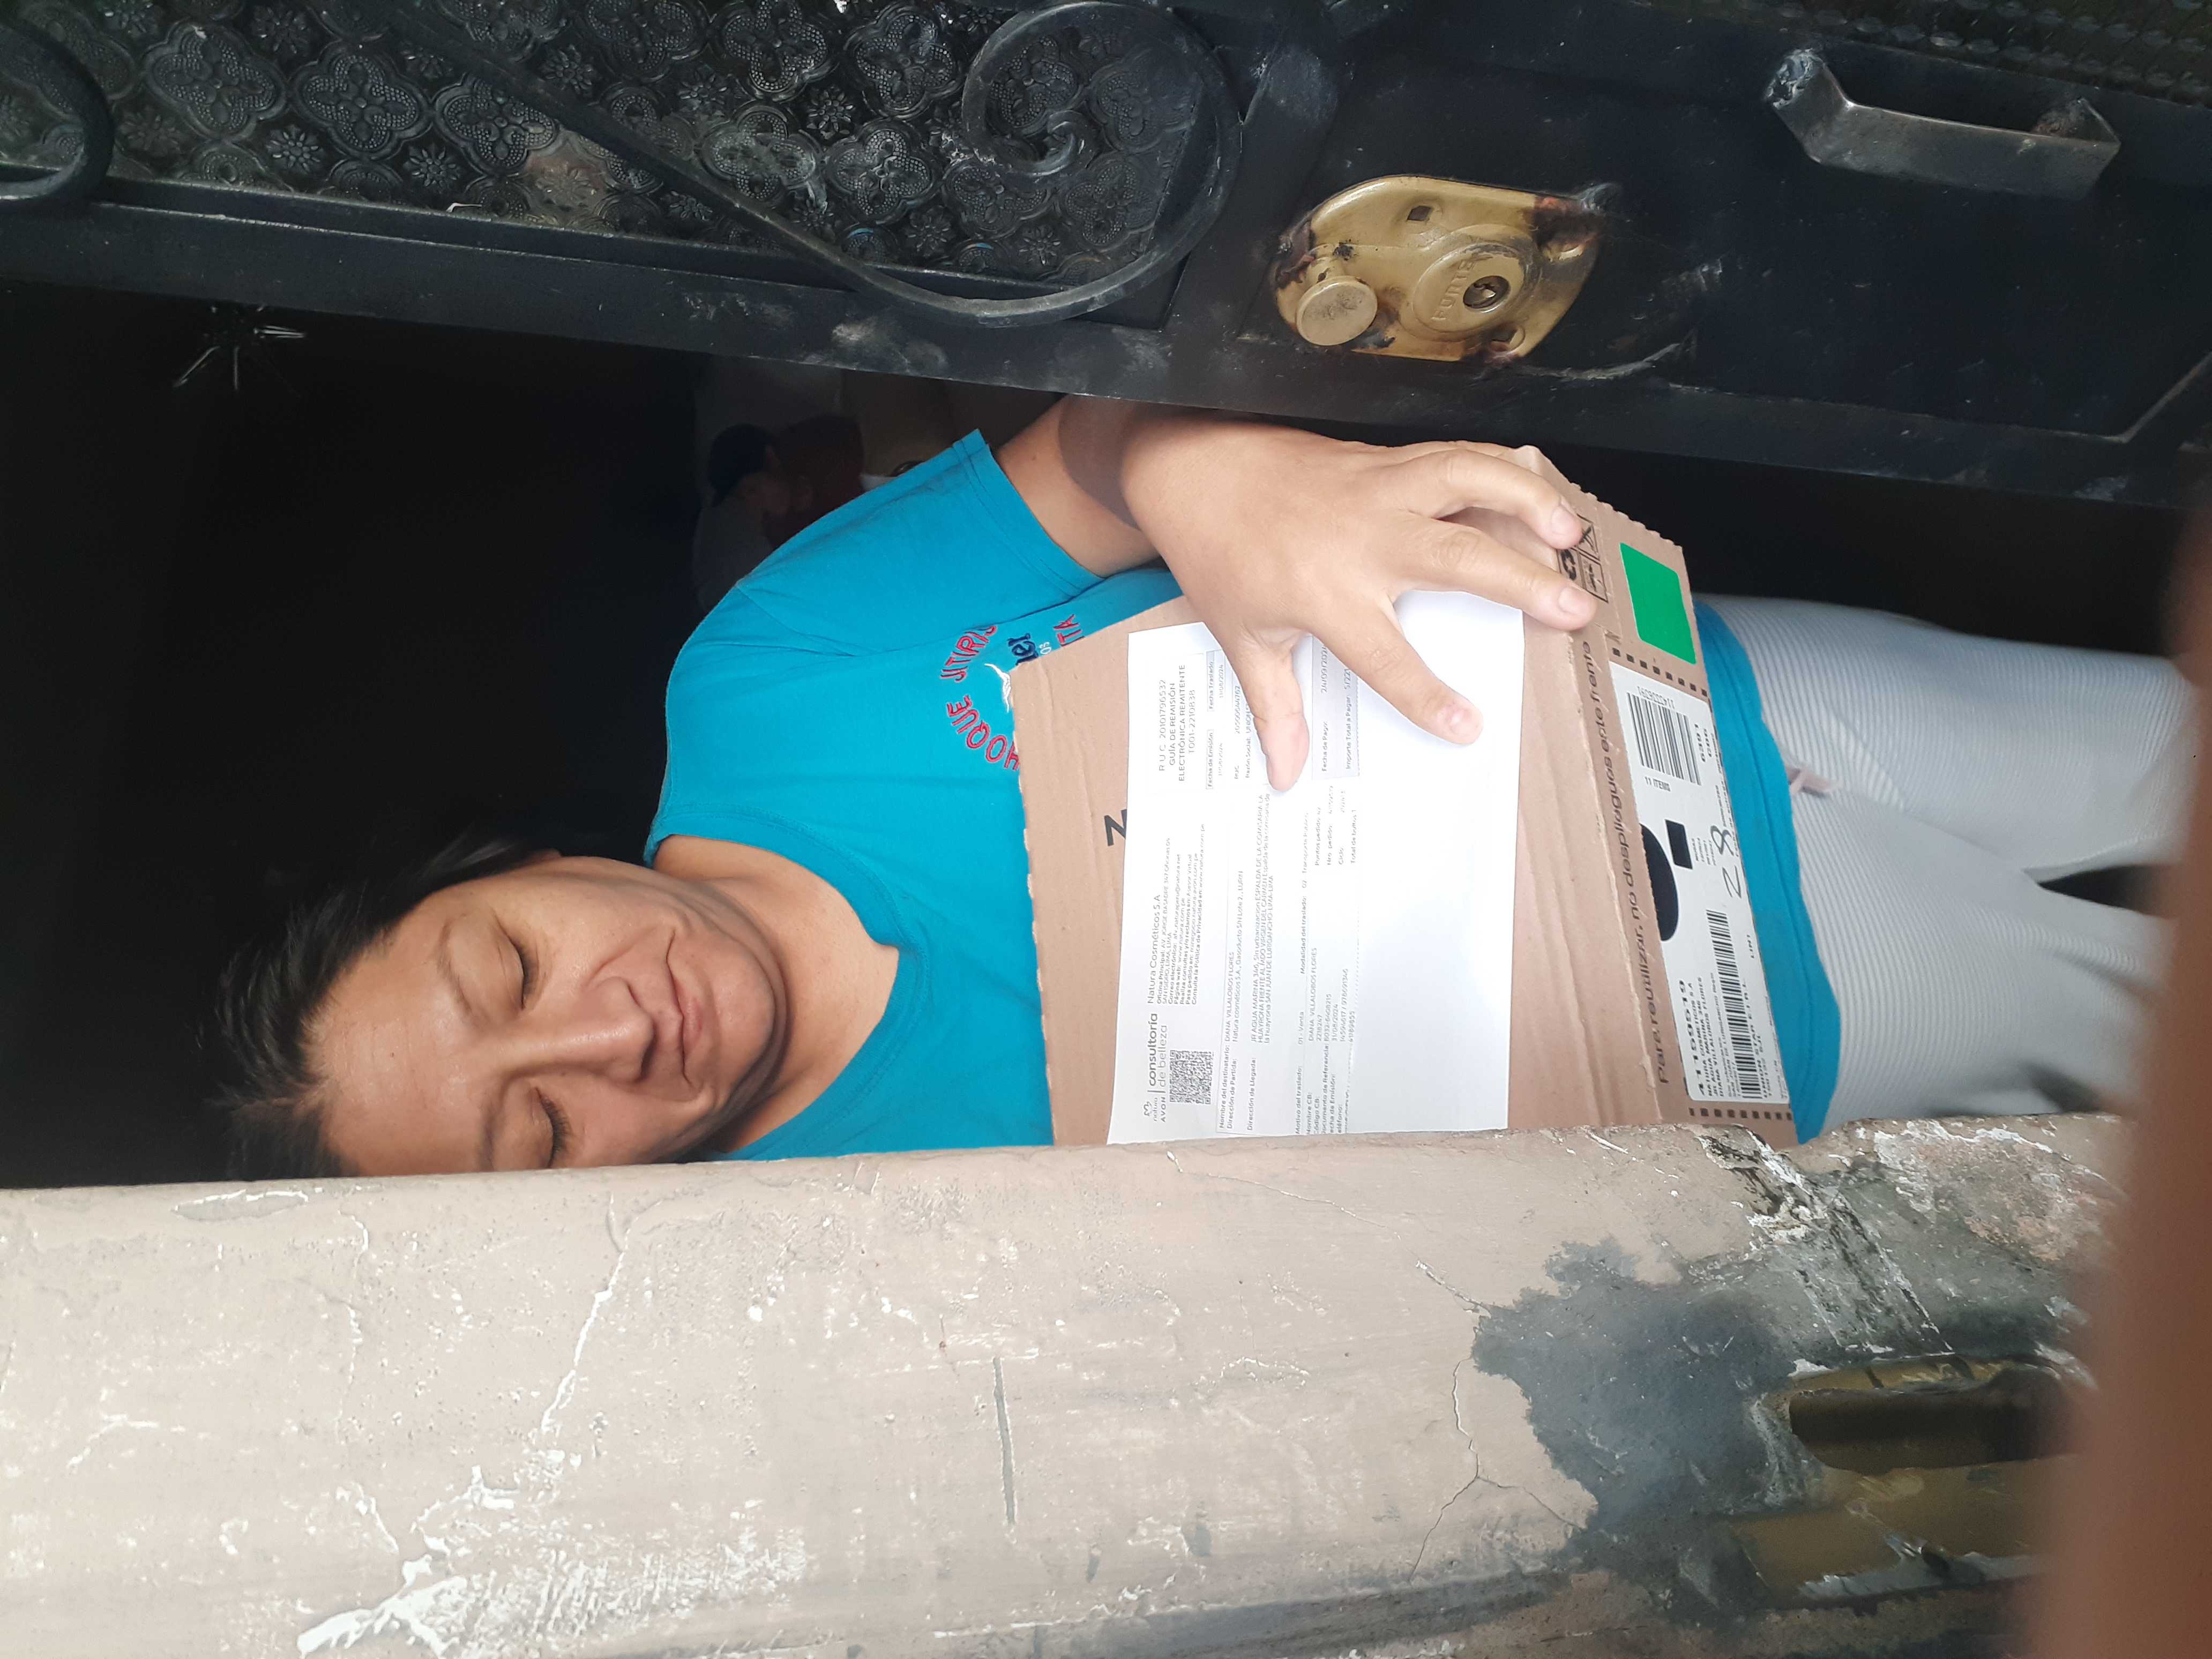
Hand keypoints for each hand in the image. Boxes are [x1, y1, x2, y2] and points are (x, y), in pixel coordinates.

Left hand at [1119, 415, 1595, 788]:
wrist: (1197, 470)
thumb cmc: (1220, 555)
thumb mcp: (1242, 638)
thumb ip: (1274, 706)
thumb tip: (1285, 774)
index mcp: (1325, 594)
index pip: (1386, 657)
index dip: (1426, 695)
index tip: (1467, 726)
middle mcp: (1361, 539)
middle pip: (1455, 558)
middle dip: (1520, 584)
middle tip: (1573, 609)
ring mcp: (1378, 491)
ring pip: (1466, 480)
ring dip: (1526, 500)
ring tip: (1570, 533)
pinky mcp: (1385, 460)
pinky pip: (1453, 455)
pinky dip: (1499, 465)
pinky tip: (1533, 484)